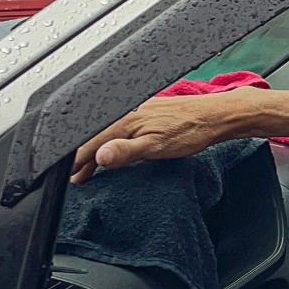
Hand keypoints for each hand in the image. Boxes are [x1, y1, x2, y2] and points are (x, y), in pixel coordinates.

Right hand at [69, 87, 288, 183]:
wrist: (217, 116)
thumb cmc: (192, 131)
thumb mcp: (157, 147)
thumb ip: (126, 151)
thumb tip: (99, 156)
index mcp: (125, 120)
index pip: (90, 143)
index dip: (78, 162)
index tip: (71, 178)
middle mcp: (128, 111)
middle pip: (95, 136)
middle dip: (82, 157)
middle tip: (76, 178)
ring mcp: (138, 110)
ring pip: (106, 132)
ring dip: (97, 150)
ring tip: (90, 168)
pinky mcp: (148, 111)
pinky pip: (119, 127)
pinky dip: (111, 141)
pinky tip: (115, 148)